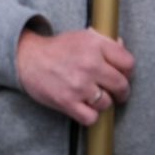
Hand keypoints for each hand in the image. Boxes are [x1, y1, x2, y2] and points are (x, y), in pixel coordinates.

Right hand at [16, 28, 134, 125]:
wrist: (26, 57)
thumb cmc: (56, 49)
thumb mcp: (80, 37)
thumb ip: (103, 41)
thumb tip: (122, 45)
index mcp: (94, 44)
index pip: (128, 63)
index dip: (127, 72)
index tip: (121, 75)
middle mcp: (89, 63)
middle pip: (122, 86)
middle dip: (119, 92)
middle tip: (112, 91)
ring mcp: (79, 84)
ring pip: (107, 103)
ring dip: (100, 102)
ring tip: (89, 95)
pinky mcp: (67, 101)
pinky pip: (91, 117)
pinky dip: (88, 115)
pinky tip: (81, 105)